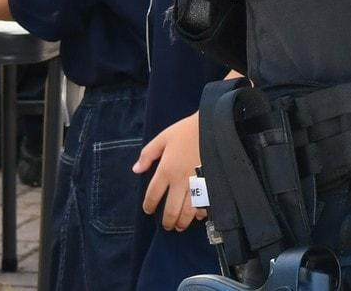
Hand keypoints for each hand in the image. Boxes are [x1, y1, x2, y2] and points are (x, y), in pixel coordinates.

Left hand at [133, 112, 205, 230]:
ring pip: (188, 212)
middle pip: (171, 209)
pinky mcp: (211, 184)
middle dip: (167, 221)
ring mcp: (197, 184)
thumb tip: (136, 170)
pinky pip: (206, 205)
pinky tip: (198, 216)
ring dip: (183, 222)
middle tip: (167, 226)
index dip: (149, 205)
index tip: (149, 210)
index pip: (153, 195)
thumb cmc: (188, 130)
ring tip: (180, 226)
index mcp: (166, 170)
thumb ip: (148, 154)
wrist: (214, 125)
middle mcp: (180, 181)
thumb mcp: (164, 137)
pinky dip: (201, 213)